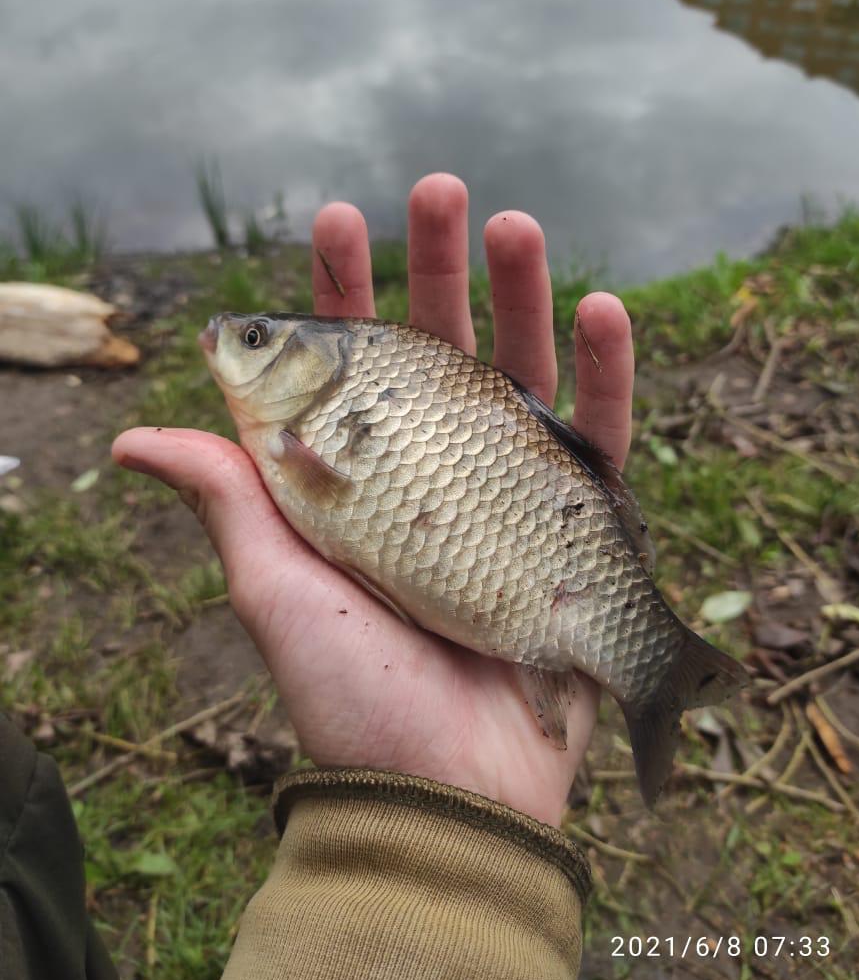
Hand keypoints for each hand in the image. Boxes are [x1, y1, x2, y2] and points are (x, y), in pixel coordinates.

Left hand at [113, 174, 633, 825]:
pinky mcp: (578, 525)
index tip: (335, 219)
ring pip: (522, 372)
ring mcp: (510, 492)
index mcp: (361, 478)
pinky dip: (608, 374)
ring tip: (515, 223)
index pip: (351, 366)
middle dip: (438, 266)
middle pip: (441, 347)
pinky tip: (603, 308)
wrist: (443, 790)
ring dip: (523, 295)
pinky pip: (603, 438)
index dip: (343, 292)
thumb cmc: (350, 694)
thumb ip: (228, 500)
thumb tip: (129, 439)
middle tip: (438, 189)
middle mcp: (435, 473)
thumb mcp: (273, 589)